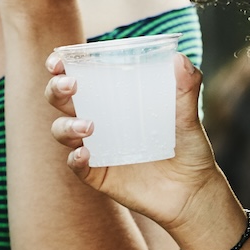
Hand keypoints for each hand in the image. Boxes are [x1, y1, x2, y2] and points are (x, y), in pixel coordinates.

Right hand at [45, 50, 225, 231]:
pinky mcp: (98, 174)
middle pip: (61, 100)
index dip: (61, 66)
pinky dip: (75, 159)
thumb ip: (186, 87)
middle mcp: (98, 120)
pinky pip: (76, 166)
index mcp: (113, 98)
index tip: (58, 60)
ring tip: (88, 127)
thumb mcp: (188, 115)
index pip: (79, 75)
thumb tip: (180, 59)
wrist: (193, 191)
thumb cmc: (187, 146)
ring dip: (67, 125)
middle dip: (56, 88)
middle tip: (71, 85)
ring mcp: (96, 148)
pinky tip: (85, 155)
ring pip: (62, 131)